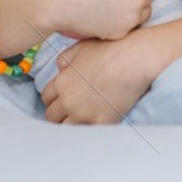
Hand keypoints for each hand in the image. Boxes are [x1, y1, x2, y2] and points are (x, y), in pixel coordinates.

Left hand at [41, 36, 158, 123]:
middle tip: (70, 113)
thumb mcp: (81, 48)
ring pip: (66, 129)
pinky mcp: (101, 122)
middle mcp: (69, 100)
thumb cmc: (111, 50)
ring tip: (81, 121)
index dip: (53, 100)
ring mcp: (84, 114)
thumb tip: (60, 69)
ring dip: (71, 125)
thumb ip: (65, 59)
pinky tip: (95, 124)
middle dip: (59, 115)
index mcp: (62, 82)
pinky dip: (89, 129)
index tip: (60, 101)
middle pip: (52, 117)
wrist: (136, 60)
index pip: (46, 98)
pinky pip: (87, 133)